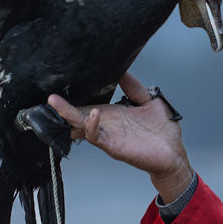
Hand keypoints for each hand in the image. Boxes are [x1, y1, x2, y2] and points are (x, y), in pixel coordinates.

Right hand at [47, 72, 194, 202]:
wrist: (173, 153)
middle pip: (78, 115)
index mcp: (112, 113)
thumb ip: (134, 87)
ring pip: (82, 125)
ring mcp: (108, 136)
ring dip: (68, 114)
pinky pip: (97, 137)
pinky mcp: (114, 147)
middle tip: (48, 96)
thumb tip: (122, 70)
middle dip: (62, 107)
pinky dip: (91, 126)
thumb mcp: (149, 101)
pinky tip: (92, 114)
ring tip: (56, 102)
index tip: (59, 86)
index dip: (73, 98)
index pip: (87, 104)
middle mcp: (106, 124)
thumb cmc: (162, 132)